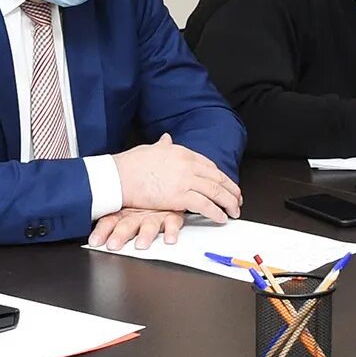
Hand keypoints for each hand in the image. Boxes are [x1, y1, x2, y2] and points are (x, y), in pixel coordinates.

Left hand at [88, 206, 182, 250]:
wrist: (164, 184)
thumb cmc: (139, 205)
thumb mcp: (122, 211)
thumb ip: (109, 224)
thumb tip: (91, 240)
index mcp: (122, 213)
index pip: (108, 222)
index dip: (101, 231)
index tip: (95, 242)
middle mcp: (136, 215)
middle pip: (126, 225)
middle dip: (120, 235)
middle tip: (114, 245)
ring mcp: (154, 215)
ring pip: (149, 225)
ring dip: (145, 235)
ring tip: (141, 244)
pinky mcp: (171, 215)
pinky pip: (173, 222)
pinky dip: (172, 231)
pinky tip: (169, 239)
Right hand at [111, 134, 241, 220]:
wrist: (118, 176)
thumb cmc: (130, 165)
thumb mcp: (151, 149)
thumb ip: (163, 146)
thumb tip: (167, 138)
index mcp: (182, 152)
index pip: (209, 165)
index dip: (221, 177)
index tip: (227, 185)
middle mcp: (187, 164)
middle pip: (217, 178)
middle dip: (231, 190)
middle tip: (237, 199)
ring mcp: (185, 179)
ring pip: (216, 191)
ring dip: (228, 202)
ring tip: (234, 211)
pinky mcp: (180, 195)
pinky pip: (205, 205)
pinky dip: (216, 212)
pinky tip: (221, 218)